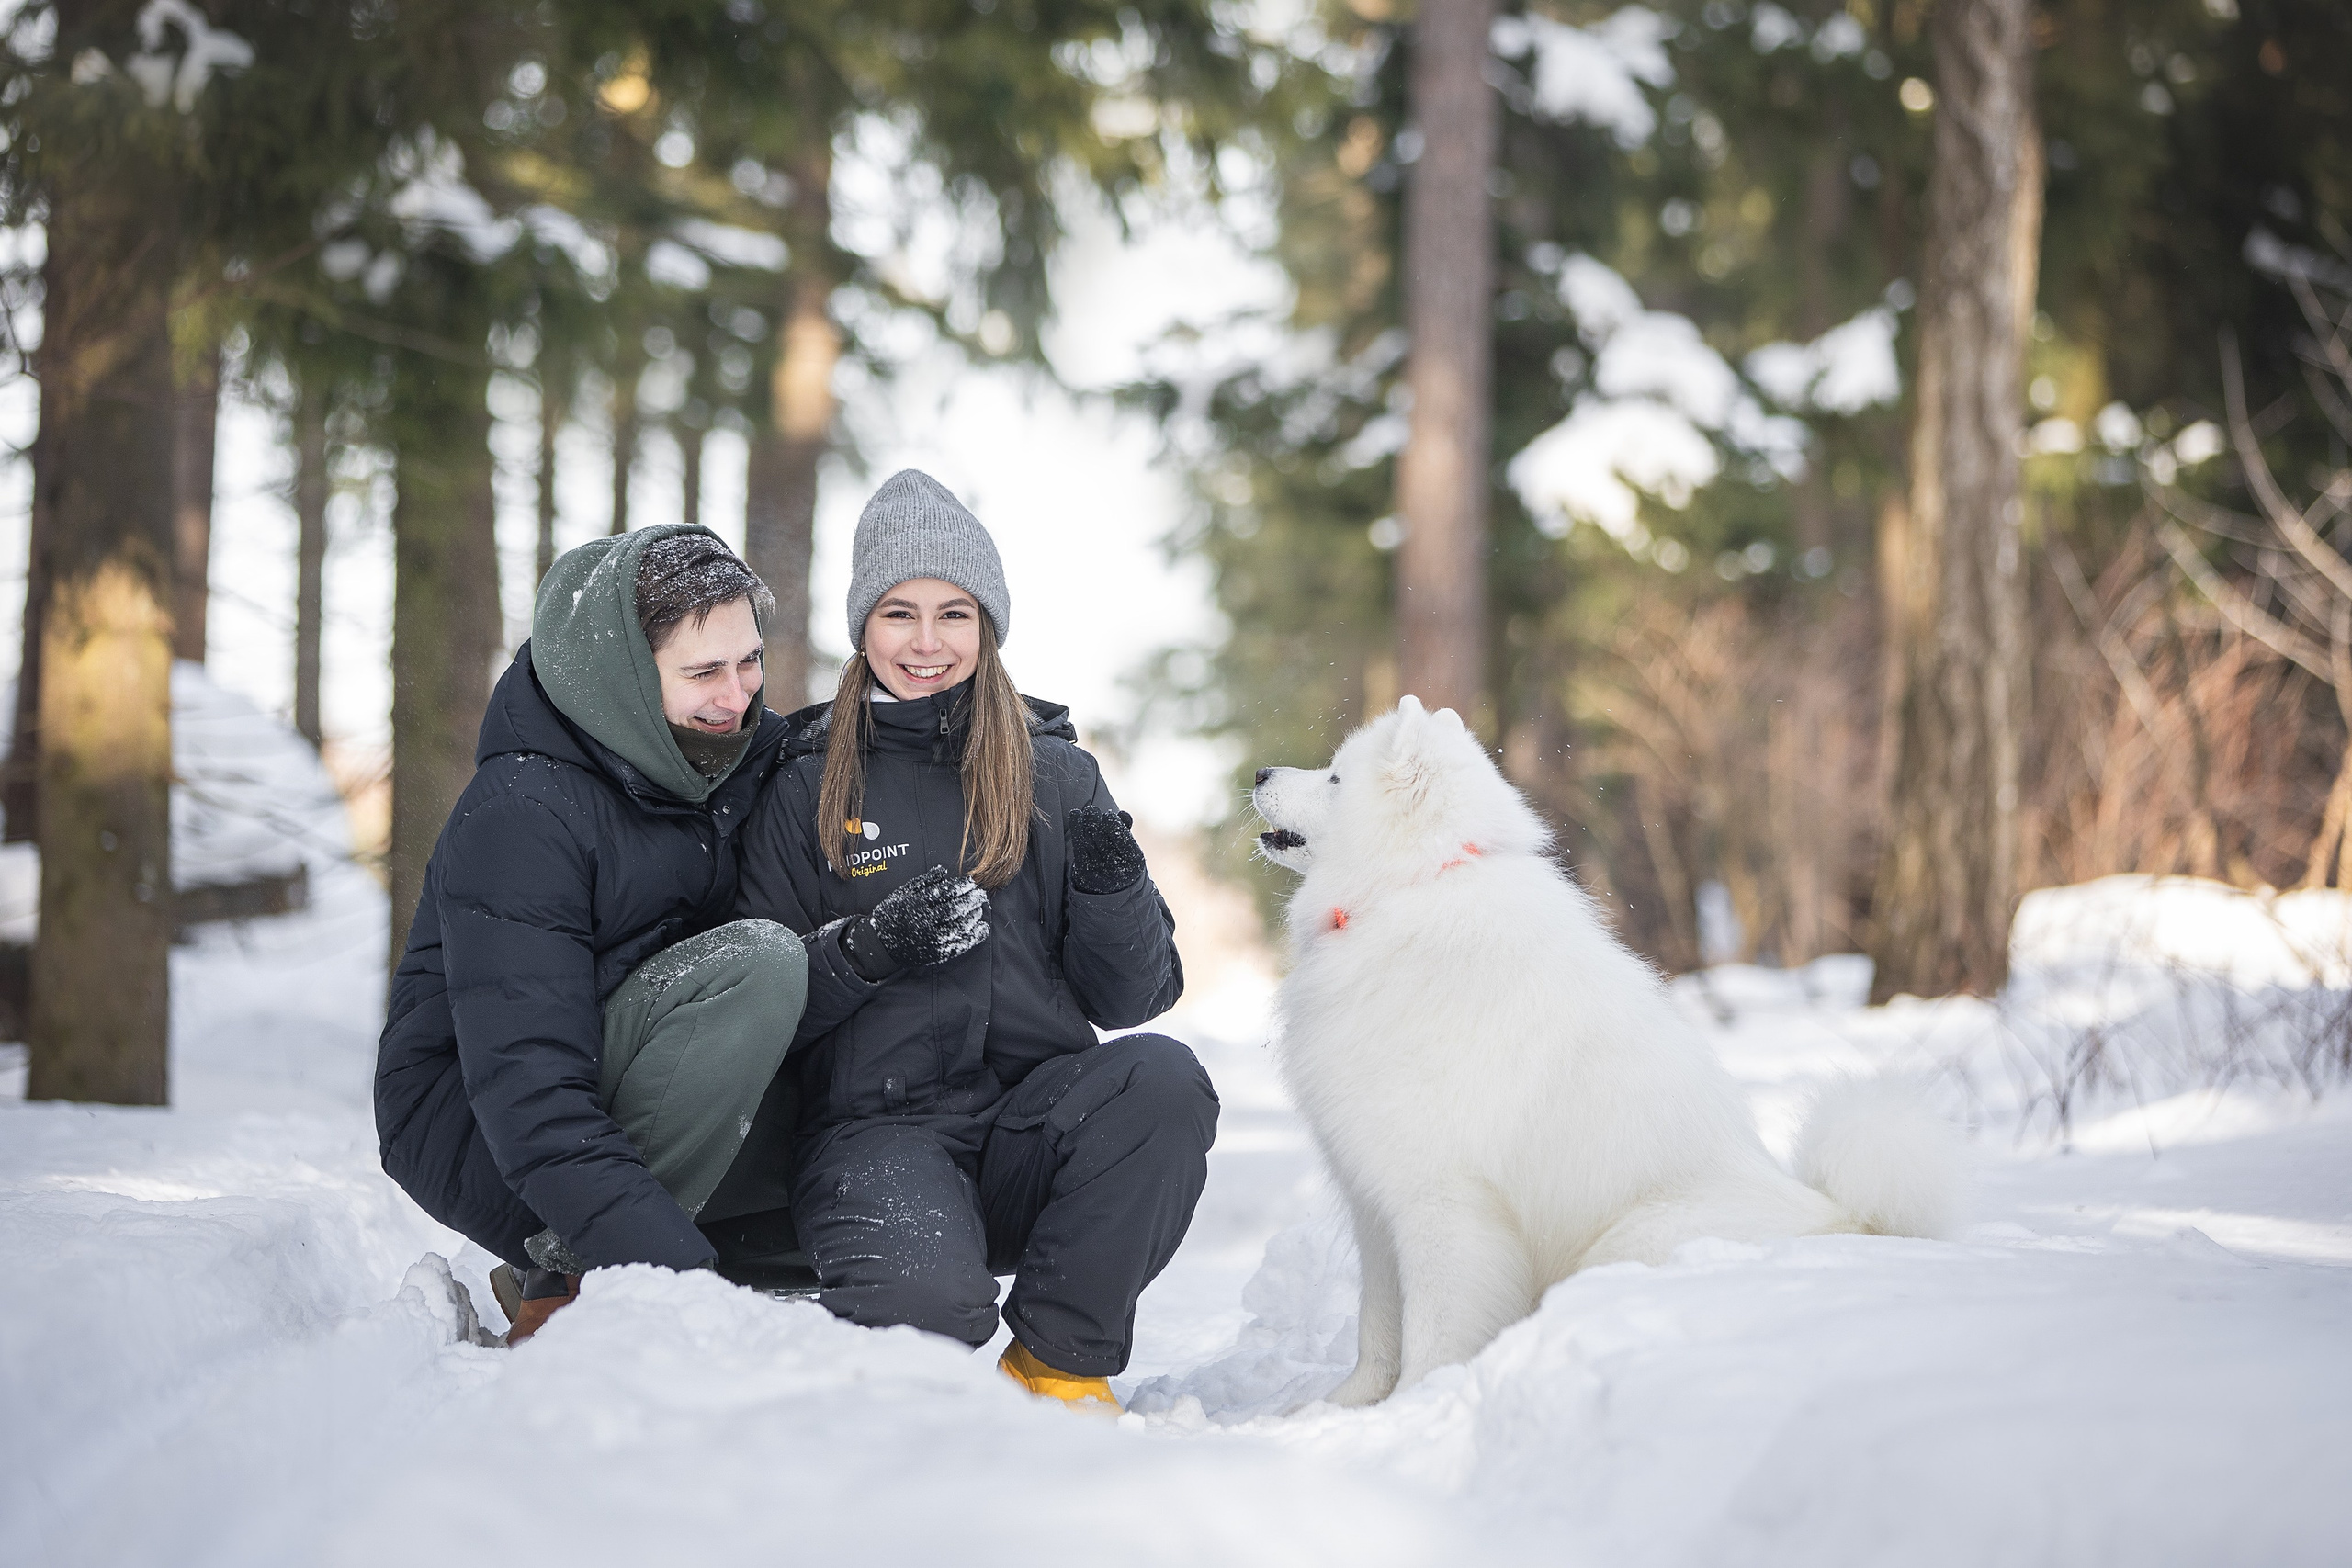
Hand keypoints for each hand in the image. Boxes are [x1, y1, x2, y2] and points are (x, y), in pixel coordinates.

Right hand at [843, 866, 990, 980]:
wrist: (879, 945)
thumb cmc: (892, 914)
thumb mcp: (902, 894)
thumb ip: (923, 882)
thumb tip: (943, 871)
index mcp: (916, 904)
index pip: (944, 893)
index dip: (961, 887)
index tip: (971, 883)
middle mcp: (924, 922)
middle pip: (954, 909)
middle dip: (971, 900)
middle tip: (982, 895)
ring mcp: (930, 939)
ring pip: (958, 927)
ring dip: (973, 917)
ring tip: (979, 909)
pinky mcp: (935, 954)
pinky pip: (958, 946)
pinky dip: (973, 937)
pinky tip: (982, 929)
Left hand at [1066, 806, 1145, 894]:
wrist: (1110, 890)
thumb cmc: (1121, 860)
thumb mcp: (1129, 847)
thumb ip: (1126, 830)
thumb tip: (1123, 813)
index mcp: (1134, 861)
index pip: (1121, 837)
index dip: (1113, 823)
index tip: (1108, 815)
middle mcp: (1116, 868)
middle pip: (1102, 837)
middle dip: (1095, 820)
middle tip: (1092, 810)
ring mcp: (1099, 871)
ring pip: (1089, 840)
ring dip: (1084, 822)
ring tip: (1086, 811)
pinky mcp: (1085, 870)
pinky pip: (1078, 845)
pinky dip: (1076, 828)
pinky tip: (1075, 816)